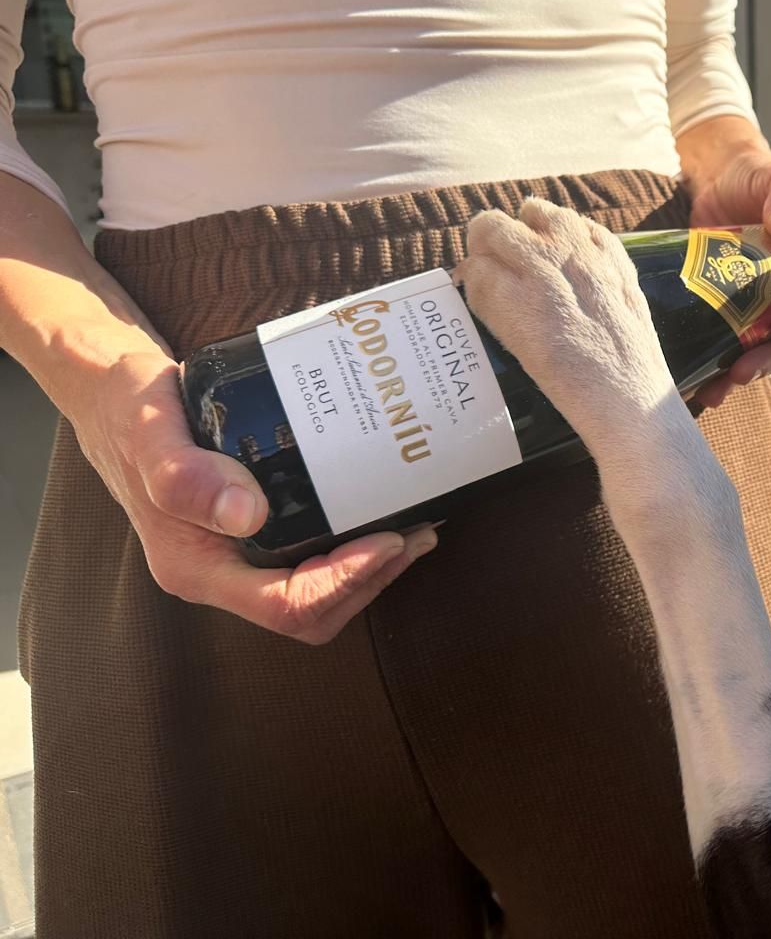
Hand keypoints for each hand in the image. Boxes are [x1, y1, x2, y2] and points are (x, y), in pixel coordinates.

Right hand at [67, 347, 435, 643]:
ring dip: (372, 567)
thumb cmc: (129, 412)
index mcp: (196, 567)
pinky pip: (314, 555)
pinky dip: (356, 541)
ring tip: (417, 525)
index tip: (390, 541)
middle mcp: (223, 572)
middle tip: (418, 533)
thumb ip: (184, 474)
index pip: (284, 607)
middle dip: (372, 580)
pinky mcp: (259, 531)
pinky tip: (383, 504)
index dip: (344, 584)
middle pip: (312, 610)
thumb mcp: (149, 430)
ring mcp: (241, 555)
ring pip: (318, 589)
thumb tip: (246, 514)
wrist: (116, 398)